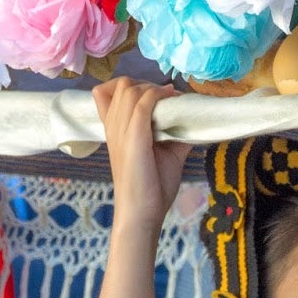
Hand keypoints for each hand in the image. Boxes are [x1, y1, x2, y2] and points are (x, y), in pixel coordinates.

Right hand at [92, 78, 190, 230]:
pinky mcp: (134, 137)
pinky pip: (143, 102)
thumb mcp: (165, 153)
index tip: (155, 96)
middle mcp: (113, 127)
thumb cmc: (151, 187)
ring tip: (171, 101)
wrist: (142, 213)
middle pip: (121, 85)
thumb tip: (193, 119)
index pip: (104, 92)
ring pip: (130, 88)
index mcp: (114, 130)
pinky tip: (174, 103)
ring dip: (154, 89)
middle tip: (167, 99)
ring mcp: (121, 131)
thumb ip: (174, 134)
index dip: (130, 86)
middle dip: (146, 84)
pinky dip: (159, 96)